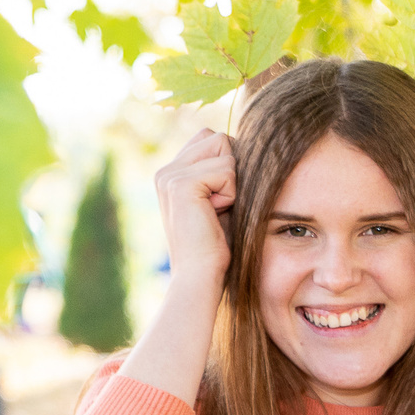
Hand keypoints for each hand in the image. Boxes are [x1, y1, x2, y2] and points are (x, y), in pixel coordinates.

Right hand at [154, 128, 235, 286]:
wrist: (200, 275)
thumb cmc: (216, 245)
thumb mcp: (220, 200)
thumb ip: (223, 172)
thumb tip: (249, 143)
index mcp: (171, 173)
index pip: (210, 138)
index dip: (228, 164)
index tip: (221, 199)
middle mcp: (166, 170)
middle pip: (219, 139)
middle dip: (232, 170)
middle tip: (220, 205)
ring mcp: (170, 175)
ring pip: (225, 149)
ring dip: (232, 183)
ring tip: (216, 210)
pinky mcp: (181, 184)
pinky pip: (227, 169)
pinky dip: (231, 193)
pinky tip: (215, 213)